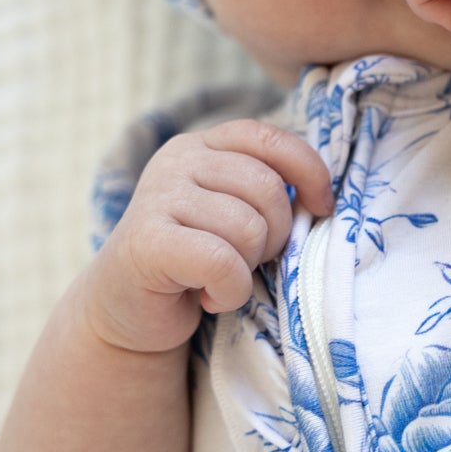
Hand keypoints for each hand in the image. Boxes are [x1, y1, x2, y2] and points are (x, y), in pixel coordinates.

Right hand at [80, 119, 332, 354]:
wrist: (128, 313)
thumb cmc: (194, 265)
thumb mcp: (234, 215)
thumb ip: (265, 193)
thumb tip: (320, 198)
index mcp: (202, 146)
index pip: (269, 138)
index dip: (308, 171)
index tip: (322, 208)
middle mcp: (177, 161)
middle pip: (268, 189)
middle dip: (275, 236)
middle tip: (247, 262)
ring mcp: (158, 196)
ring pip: (248, 228)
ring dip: (247, 268)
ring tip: (221, 279)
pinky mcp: (147, 240)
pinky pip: (222, 262)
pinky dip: (230, 291)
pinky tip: (209, 297)